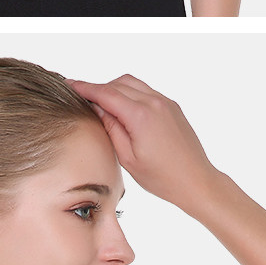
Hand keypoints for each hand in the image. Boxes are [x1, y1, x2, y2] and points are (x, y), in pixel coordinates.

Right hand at [67, 75, 220, 217]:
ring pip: (132, 84)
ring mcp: (165, 103)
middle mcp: (154, 103)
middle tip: (83, 98)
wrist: (195, 181)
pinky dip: (130, 94)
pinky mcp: (172, 107)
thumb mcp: (128, 158)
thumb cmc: (163, 177)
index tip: (70, 84)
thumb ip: (111, 129)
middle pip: (118, 84)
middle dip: (98, 88)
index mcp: (141, 116)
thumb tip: (98, 109)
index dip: (85, 88)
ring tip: (102, 105)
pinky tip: (123, 110)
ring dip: (115, 89)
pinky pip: (146, 91)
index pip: (106, 93)